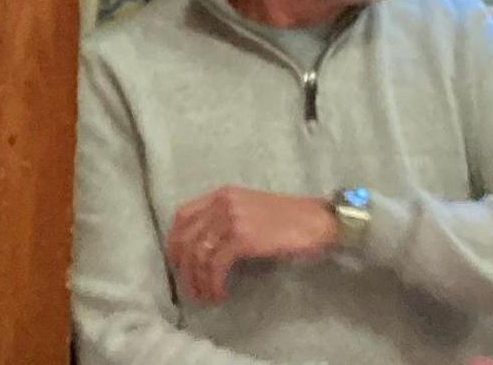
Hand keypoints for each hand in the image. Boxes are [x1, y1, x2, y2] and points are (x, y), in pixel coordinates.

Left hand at [163, 185, 342, 302]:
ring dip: (199, 281)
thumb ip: (226, 221)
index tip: (178, 265)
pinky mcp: (243, 237)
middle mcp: (222, 203)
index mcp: (221, 195)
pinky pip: (216, 264)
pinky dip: (214, 282)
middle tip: (192, 290)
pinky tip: (221, 293)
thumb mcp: (250, 211)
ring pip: (198, 254)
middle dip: (184, 268)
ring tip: (208, 297)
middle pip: (186, 237)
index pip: (182, 216)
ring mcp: (231, 218)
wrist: (318, 221)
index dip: (175, 242)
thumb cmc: (289, 220)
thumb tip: (203, 250)